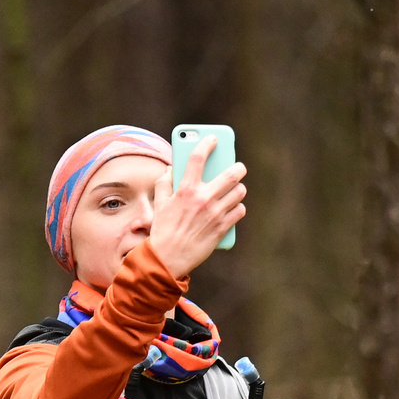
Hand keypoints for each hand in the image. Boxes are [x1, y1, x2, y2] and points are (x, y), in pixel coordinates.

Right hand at [146, 141, 246, 278]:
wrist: (168, 259)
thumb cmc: (162, 230)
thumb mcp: (159, 203)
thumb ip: (164, 182)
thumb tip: (173, 169)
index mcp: (186, 190)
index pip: (198, 158)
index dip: (207, 143)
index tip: (213, 139)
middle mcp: (203, 199)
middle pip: (232, 174)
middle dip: (238, 167)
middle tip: (237, 167)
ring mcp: (215, 214)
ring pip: (239, 192)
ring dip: (238, 188)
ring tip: (234, 189)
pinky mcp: (222, 228)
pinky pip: (239, 211)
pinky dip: (238, 207)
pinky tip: (232, 207)